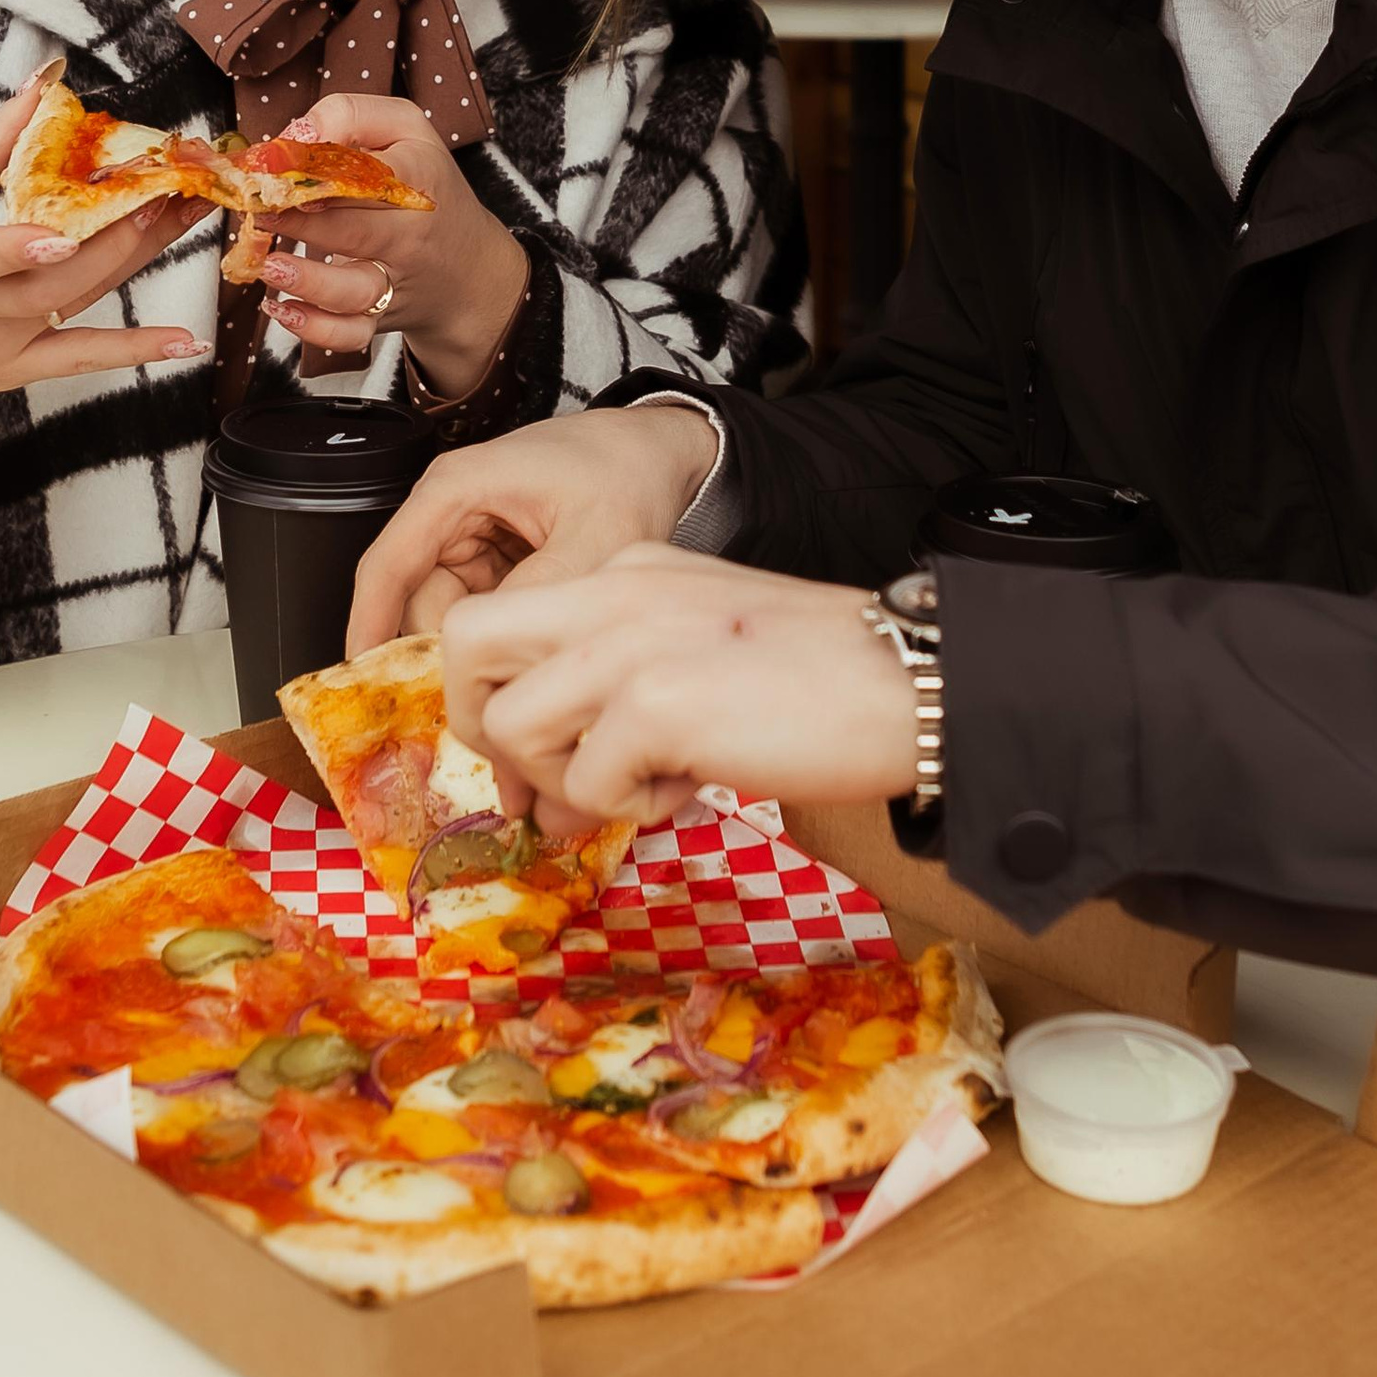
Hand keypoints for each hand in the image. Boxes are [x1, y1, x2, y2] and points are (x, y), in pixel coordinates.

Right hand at [0, 62, 206, 466]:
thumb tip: (43, 85)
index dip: (17, 247)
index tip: (59, 233)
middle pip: (55, 271)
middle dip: (120, 226)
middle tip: (172, 183)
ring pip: (80, 298)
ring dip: (140, 255)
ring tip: (188, 214)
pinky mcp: (14, 371)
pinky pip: (83, 360)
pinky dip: (136, 353)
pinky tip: (187, 342)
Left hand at [259, 94, 526, 395]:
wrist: (469, 267)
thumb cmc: (425, 186)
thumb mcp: (405, 129)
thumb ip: (349, 115)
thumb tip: (293, 133)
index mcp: (417, 178)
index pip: (369, 173)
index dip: (319, 170)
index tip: (276, 166)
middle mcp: (410, 234)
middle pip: (357, 231)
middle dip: (299, 221)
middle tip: (257, 209)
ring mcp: (395, 281)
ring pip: (353, 291)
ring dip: (307, 282)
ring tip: (269, 265)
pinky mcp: (379, 317)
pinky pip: (349, 335)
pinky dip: (313, 329)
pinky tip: (280, 308)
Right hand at [345, 402, 721, 649]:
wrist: (660, 454)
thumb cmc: (626, 469)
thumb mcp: (597, 536)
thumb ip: (541, 592)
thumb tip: (494, 647)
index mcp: (456, 490)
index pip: (388, 566)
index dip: (367, 628)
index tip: (362, 684)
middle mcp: (451, 512)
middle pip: (416, 604)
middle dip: (438, 658)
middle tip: (479, 707)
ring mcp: (471, 539)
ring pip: (445, 619)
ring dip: (472, 655)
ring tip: (519, 683)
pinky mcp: (493, 563)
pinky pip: (474, 615)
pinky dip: (493, 643)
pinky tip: (526, 662)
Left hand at [443, 544, 914, 832]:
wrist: (911, 678)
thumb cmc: (827, 677)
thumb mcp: (703, 657)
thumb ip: (621, 703)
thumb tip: (555, 800)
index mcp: (627, 571)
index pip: (504, 621)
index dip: (504, 694)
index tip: (556, 747)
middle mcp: (614, 593)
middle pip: (465, 644)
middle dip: (485, 727)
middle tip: (553, 776)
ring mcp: (630, 644)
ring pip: (509, 724)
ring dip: (564, 777)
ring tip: (648, 782)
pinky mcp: (658, 704)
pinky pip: (584, 783)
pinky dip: (629, 805)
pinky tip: (694, 785)